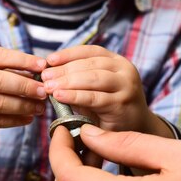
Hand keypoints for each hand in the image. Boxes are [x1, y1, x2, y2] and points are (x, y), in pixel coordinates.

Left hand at [42, 45, 164, 134]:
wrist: (136, 129)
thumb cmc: (109, 107)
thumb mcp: (96, 88)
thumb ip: (79, 78)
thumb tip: (49, 73)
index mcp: (117, 62)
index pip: (91, 51)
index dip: (68, 54)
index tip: (49, 60)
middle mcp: (125, 70)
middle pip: (90, 64)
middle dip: (64, 69)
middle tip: (44, 77)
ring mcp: (126, 86)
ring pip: (93, 78)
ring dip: (68, 81)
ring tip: (49, 87)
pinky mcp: (122, 104)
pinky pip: (94, 97)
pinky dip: (75, 96)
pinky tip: (60, 97)